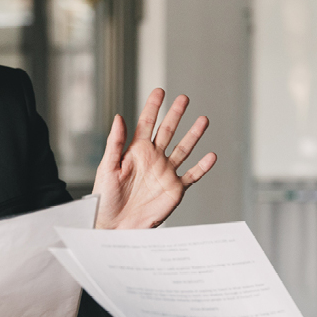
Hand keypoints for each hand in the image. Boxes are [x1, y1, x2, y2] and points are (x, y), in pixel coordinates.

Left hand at [92, 89, 216, 228]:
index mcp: (135, 152)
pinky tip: (211, 156)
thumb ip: (115, 142)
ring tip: (203, 120)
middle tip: (184, 98)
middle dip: (176, 115)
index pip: (146, 123)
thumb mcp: (107, 167)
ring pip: (183, 149)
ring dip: (193, 135)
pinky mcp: (174, 189)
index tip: (160, 91)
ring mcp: (165, 173)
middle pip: (167, 131)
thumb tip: (118, 117)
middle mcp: (153, 159)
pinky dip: (202, 167)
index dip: (153, 107)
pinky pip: (192, 176)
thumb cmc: (104, 198)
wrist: (113, 226)